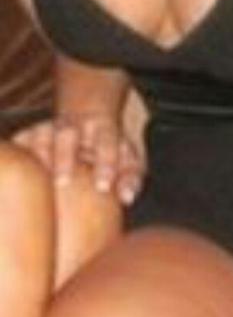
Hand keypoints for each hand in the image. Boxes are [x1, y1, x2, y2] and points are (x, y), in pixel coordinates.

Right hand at [13, 112, 144, 204]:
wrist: (87, 118)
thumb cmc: (110, 148)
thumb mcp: (128, 159)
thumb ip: (130, 177)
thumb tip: (127, 198)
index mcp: (102, 128)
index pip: (107, 141)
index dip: (106, 163)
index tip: (104, 186)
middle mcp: (76, 125)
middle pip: (68, 135)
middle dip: (65, 157)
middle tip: (63, 182)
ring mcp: (51, 127)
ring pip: (41, 135)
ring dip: (38, 156)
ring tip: (37, 181)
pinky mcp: (31, 133)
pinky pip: (21, 141)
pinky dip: (19, 154)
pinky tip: (18, 173)